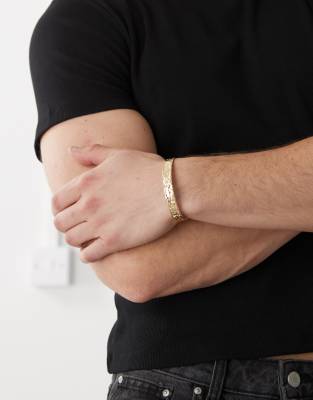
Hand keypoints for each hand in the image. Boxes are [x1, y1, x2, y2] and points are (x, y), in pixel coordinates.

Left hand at [51, 144, 177, 262]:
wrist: (173, 188)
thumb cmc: (149, 170)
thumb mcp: (118, 155)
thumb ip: (91, 153)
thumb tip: (71, 151)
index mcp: (86, 182)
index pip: (56, 202)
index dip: (59, 209)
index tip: (67, 212)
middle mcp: (89, 204)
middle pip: (60, 223)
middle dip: (66, 225)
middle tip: (77, 226)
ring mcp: (100, 224)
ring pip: (72, 239)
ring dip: (76, 240)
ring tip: (87, 238)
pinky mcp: (114, 241)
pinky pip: (88, 255)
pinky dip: (87, 255)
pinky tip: (96, 250)